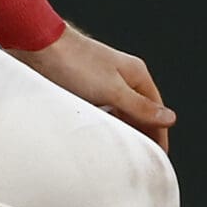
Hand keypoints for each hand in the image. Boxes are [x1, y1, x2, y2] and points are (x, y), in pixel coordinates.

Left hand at [11, 26, 174, 151]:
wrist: (37, 46)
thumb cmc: (75, 63)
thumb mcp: (112, 90)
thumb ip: (140, 107)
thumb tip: (169, 118)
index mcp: (135, 74)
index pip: (156, 109)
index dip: (159, 133)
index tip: (159, 156)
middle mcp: (122, 77)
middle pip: (139, 112)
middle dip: (142, 134)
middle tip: (141, 160)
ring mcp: (102, 81)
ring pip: (119, 112)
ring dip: (122, 130)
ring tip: (122, 153)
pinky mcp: (83, 86)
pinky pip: (100, 110)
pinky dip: (104, 124)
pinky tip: (99, 135)